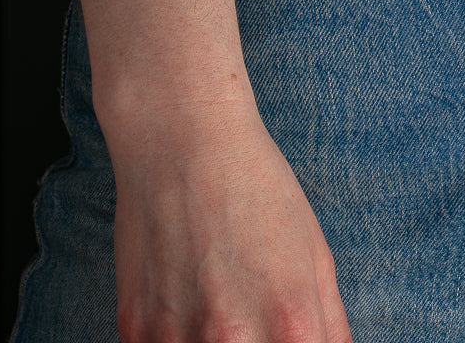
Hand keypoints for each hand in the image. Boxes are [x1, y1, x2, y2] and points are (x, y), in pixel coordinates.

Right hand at [107, 101, 352, 342]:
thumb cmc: (257, 190)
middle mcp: (234, 341)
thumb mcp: (316, 257)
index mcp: (292, 325)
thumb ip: (330, 327)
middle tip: (248, 312)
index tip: (287, 335)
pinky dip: (175, 337)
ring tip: (217, 300)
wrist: (183, 141)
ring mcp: (178, 339)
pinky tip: (183, 298)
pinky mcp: (134, 330)